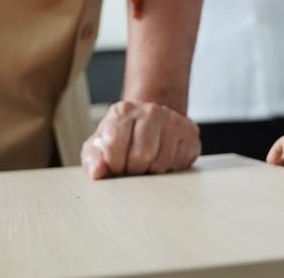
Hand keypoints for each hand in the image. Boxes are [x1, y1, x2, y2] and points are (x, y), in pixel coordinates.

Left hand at [81, 100, 199, 178]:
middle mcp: (150, 110)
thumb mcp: (100, 145)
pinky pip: (180, 163)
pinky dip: (169, 169)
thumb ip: (93, 159)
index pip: (114, 147)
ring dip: (152, 172)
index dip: (114, 165)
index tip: (115, 165)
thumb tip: (97, 173)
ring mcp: (173, 119)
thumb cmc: (122, 138)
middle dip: (134, 170)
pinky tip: (163, 159)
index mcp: (123, 111)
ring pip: (161, 163)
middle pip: (141, 157)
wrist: (150, 122)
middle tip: (133, 166)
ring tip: (147, 162)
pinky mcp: (190, 132)